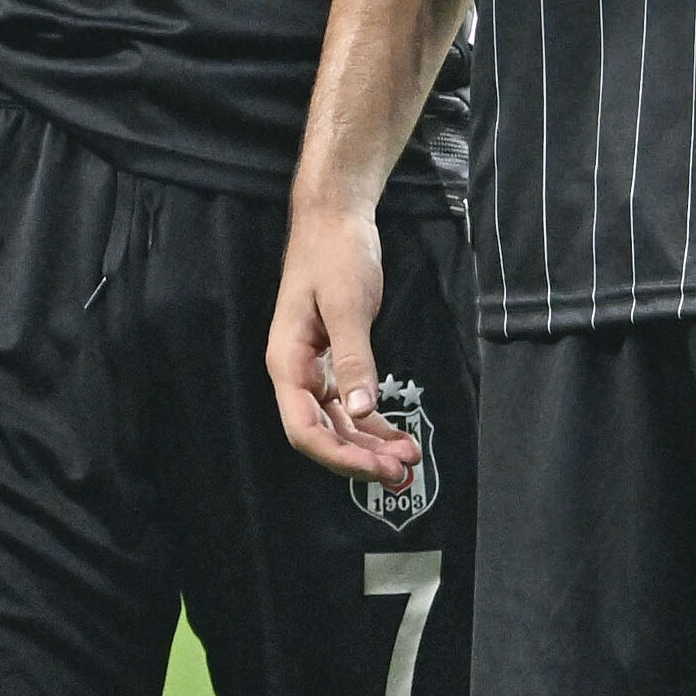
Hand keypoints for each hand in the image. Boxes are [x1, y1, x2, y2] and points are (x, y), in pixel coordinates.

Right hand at [272, 205, 418, 485]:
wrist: (335, 220)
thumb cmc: (335, 256)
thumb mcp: (346, 304)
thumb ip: (353, 357)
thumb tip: (361, 410)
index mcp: (287, 364)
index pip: (305, 429)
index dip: (339, 456)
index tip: (377, 468)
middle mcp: (296, 374)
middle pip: (322, 434)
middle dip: (359, 458)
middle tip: (403, 474)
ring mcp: (314, 369)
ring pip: (339, 423)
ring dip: (370, 446)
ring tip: (408, 463)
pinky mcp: (335, 360)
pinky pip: (350, 405)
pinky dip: (373, 423)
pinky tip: (397, 438)